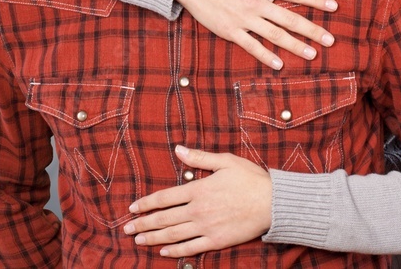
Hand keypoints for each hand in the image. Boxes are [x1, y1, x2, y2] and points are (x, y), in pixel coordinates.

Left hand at [124, 145, 272, 256]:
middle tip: (127, 228)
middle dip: (143, 224)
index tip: (132, 208)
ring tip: (138, 240)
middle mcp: (198, 210)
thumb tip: (178, 149)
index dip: (146, 203)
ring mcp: (206, 227)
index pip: (164, 198)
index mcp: (198, 189)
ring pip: (173, 235)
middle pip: (164, 219)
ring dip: (153, 238)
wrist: (273, 203)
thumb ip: (198, 157)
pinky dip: (175, 250)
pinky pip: (191, 247)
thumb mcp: (224, 161)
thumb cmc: (250, 179)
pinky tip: (163, 251)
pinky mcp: (217, 241)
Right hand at [174, 0, 336, 68]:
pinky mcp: (230, 30)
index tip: (334, 7)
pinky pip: (252, 46)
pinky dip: (267, 55)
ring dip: (296, 46)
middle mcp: (257, 2)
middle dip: (313, 30)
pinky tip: (280, 64)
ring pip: (275, 35)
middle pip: (291, 19)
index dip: (317, 0)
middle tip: (331, 40)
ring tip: (312, 54)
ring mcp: (244, 18)